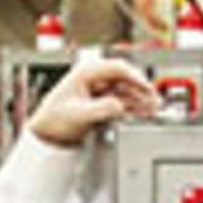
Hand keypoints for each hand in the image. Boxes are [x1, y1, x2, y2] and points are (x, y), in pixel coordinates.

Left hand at [28, 49, 158, 148]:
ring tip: (154, 107)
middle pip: (125, 77)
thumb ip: (100, 109)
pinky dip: (134, 105)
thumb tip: (119, 105)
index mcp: (85, 72)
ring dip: (140, 98)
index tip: (147, 88)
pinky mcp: (102, 100)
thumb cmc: (54, 120)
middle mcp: (94, 77)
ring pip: (126, 89)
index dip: (135, 77)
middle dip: (141, 88)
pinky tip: (144, 111)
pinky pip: (123, 99)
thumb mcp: (78, 115)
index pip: (117, 68)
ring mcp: (99, 88)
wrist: (47, 133)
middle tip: (155, 99)